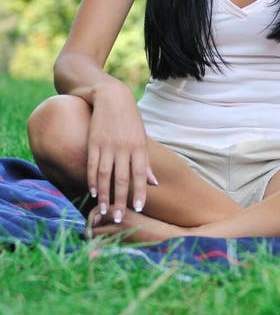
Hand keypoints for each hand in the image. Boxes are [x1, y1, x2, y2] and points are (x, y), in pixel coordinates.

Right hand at [86, 80, 157, 221]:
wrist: (111, 95)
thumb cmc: (129, 119)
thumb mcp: (141, 137)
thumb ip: (145, 161)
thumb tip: (154, 183)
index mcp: (138, 146)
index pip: (139, 174)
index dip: (139, 192)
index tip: (138, 209)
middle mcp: (123, 147)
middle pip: (121, 178)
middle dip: (119, 200)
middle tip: (117, 218)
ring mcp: (107, 144)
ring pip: (105, 175)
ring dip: (103, 195)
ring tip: (102, 211)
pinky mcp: (93, 141)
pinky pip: (92, 164)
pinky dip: (92, 179)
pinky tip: (92, 192)